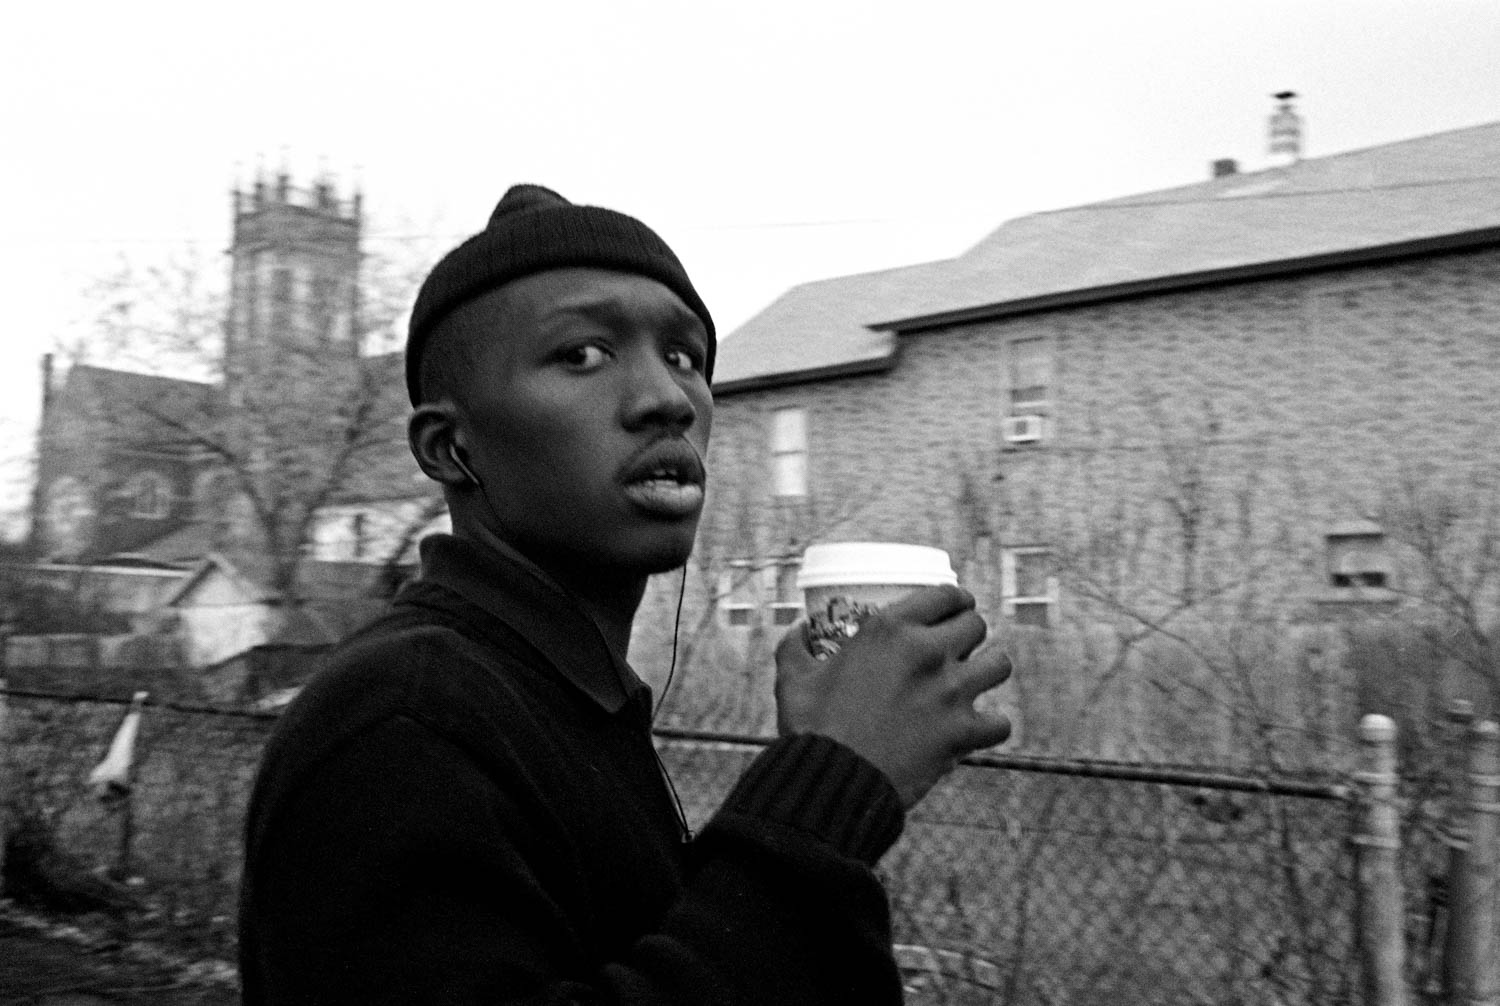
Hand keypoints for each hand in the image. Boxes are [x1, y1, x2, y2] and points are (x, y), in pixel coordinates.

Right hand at [774, 584, 1012, 807]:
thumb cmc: (812, 727)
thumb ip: (794, 647)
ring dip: (988, 671)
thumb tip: (798, 630)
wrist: (834, 780)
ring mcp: (950, 692)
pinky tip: (977, 729)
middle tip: (960, 647)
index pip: (945, 595)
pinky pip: (1000, 722)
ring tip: (975, 681)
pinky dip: (991, 727)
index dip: (955, 600)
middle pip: (976, 625)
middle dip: (970, 634)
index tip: (956, 608)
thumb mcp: (793, 678)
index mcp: (889, 630)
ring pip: (999, 664)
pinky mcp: (963, 732)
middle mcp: (928, 652)